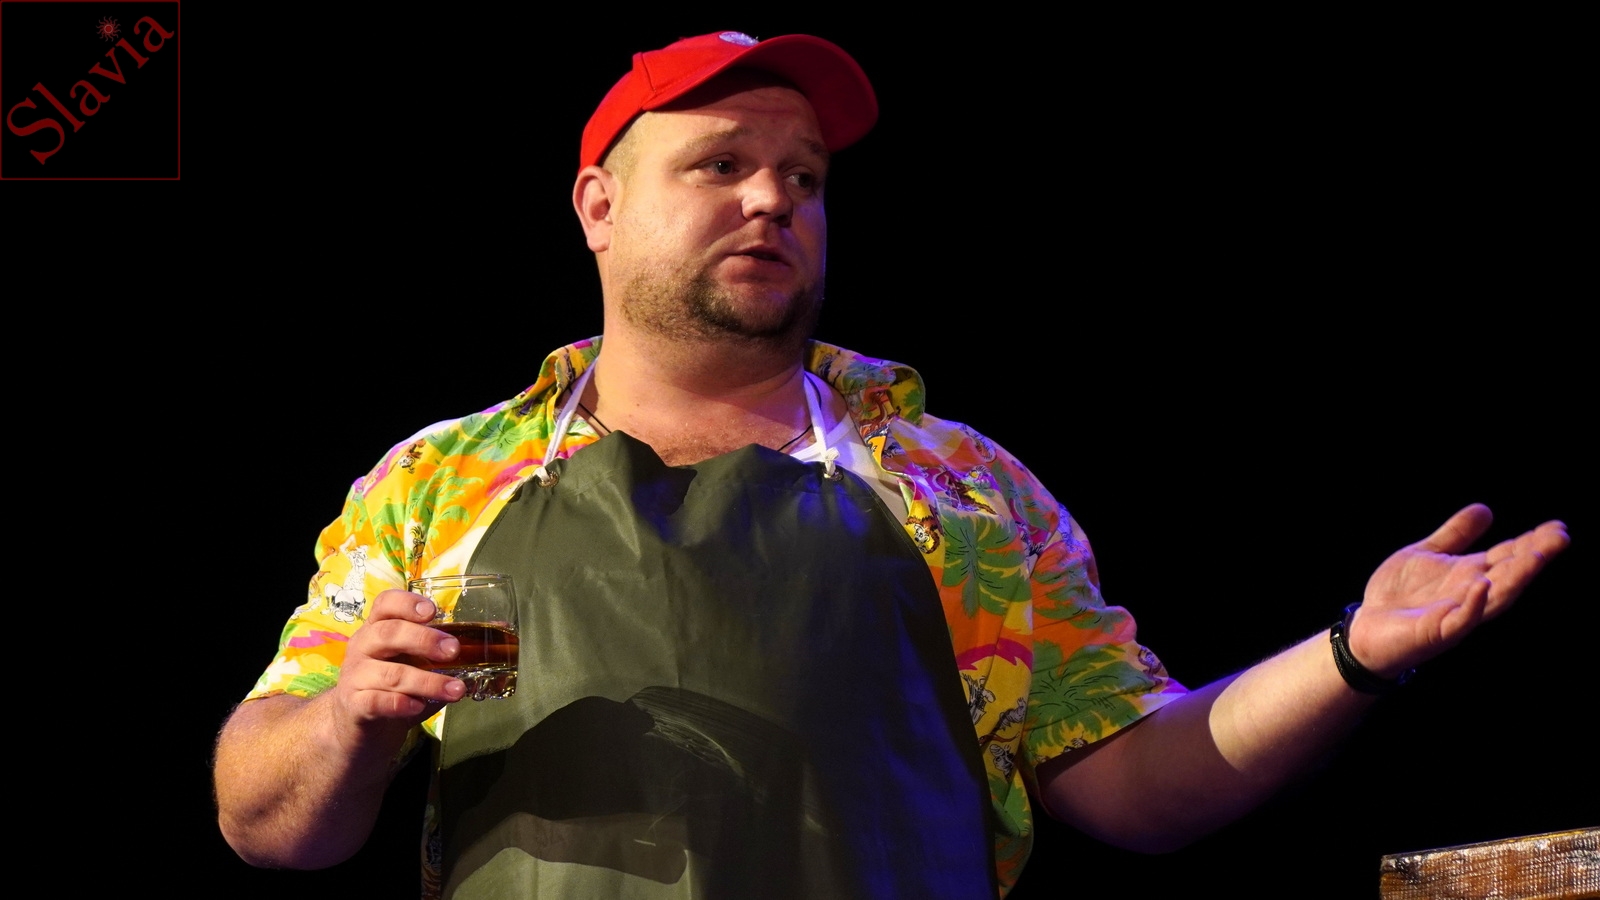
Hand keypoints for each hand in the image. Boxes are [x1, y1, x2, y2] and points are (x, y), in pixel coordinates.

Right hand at [324, 589, 467, 743]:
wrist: (356, 726)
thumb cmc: (392, 686)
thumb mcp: (413, 662)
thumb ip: (441, 652)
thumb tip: (496, 634)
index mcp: (377, 628)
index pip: (385, 604)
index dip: (408, 603)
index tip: (433, 611)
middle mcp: (363, 647)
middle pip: (388, 633)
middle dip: (424, 640)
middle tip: (453, 650)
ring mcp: (355, 677)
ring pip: (390, 674)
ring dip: (428, 681)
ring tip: (456, 690)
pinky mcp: (354, 706)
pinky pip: (376, 702)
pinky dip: (399, 703)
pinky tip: (418, 707)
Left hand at [1350, 503, 1568, 677]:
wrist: (1366, 629)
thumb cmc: (1399, 594)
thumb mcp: (1426, 554)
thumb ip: (1455, 535)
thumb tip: (1486, 509)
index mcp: (1470, 574)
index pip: (1508, 556)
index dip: (1532, 543)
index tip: (1558, 527)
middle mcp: (1470, 594)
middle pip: (1509, 575)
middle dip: (1534, 558)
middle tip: (1560, 538)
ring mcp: (1457, 614)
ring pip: (1495, 598)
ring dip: (1516, 579)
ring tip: (1536, 558)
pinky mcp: (1437, 632)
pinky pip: (1461, 620)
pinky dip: (1474, 604)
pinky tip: (1483, 584)